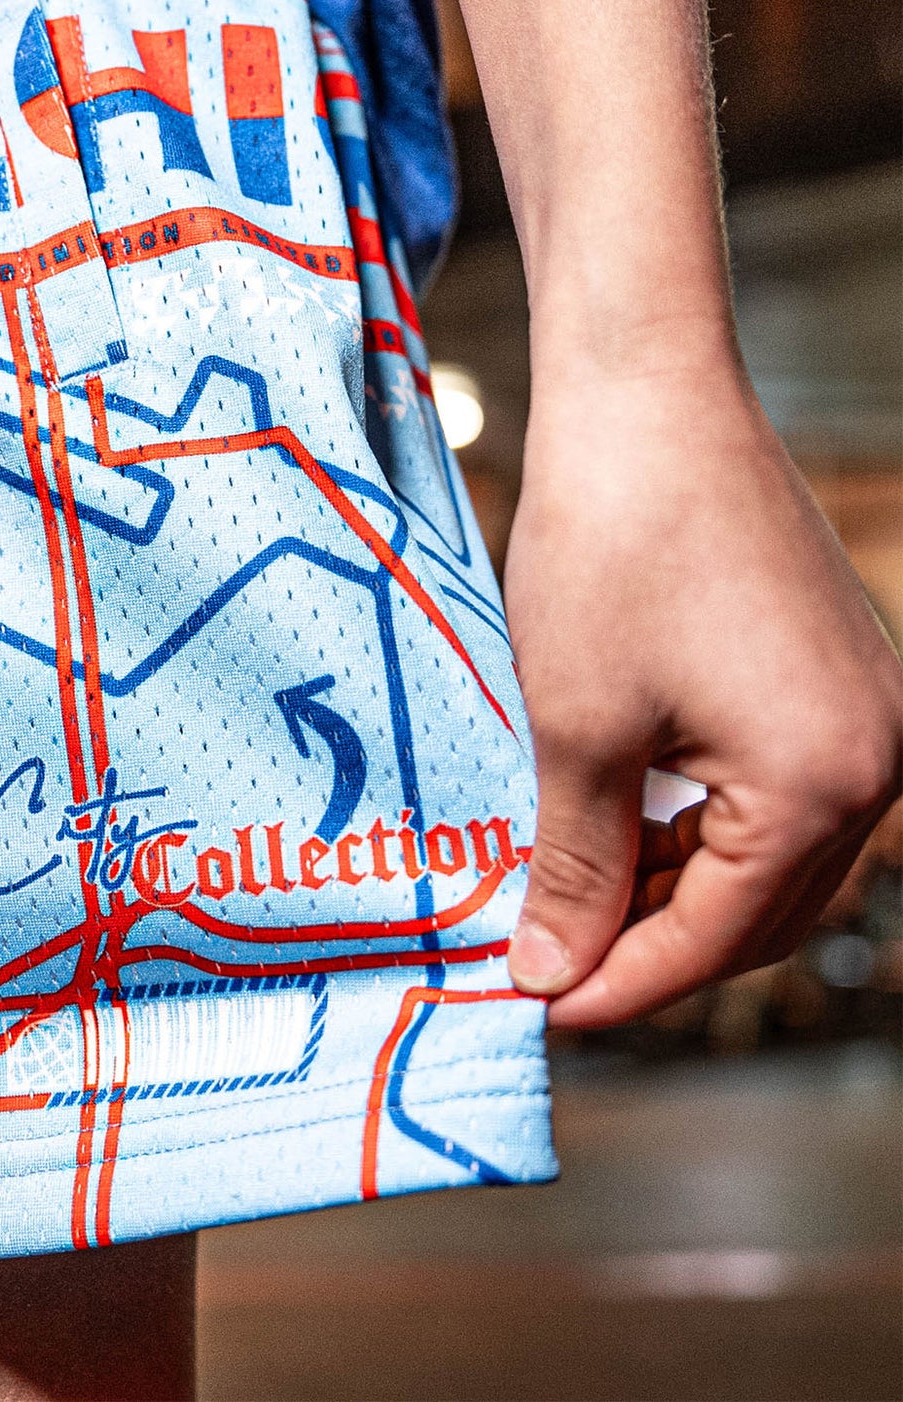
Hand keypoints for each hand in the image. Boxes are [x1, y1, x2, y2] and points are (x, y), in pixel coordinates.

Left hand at [502, 356, 902, 1026]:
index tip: (539, 1008)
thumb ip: (576, 866)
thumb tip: (552, 974)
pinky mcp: (836, 670)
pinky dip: (699, 821)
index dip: (621, 982)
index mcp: (826, 783)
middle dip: (653, 946)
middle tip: (548, 963)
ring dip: (675, 886)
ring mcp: (868, 710)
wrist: (645, 400)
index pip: (720, 937)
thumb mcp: (577, 728)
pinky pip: (774, 788)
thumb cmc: (609, 550)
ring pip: (768, 853)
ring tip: (569, 898)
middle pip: (762, 909)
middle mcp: (879, 756)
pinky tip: (621, 822)